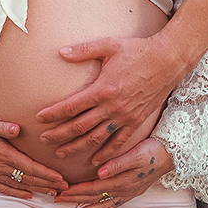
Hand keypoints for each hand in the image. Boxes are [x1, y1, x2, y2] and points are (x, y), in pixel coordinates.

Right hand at [0, 114, 67, 199]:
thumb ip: (2, 127)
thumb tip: (17, 129)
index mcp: (2, 153)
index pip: (29, 167)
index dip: (46, 174)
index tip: (61, 179)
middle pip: (27, 178)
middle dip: (47, 184)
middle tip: (64, 188)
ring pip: (18, 185)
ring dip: (36, 189)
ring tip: (52, 193)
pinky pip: (2, 188)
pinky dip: (16, 192)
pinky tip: (27, 195)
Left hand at [36, 34, 182, 164]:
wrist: (168, 61)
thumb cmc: (138, 50)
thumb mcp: (109, 45)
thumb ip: (84, 50)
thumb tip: (61, 51)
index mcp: (102, 89)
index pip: (71, 106)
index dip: (53, 114)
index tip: (39, 118)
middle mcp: (112, 107)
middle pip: (79, 126)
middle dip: (59, 135)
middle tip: (43, 140)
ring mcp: (125, 117)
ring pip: (95, 138)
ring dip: (77, 147)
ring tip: (61, 153)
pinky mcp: (136, 122)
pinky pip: (118, 142)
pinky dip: (105, 153)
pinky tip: (95, 162)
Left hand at [54, 138, 171, 207]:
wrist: (172, 155)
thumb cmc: (153, 150)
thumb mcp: (136, 154)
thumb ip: (118, 163)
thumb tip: (100, 172)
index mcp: (122, 181)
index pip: (93, 188)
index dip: (76, 190)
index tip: (60, 191)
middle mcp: (124, 191)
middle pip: (95, 198)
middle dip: (75, 200)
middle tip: (56, 200)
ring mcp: (128, 194)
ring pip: (103, 205)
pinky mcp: (132, 192)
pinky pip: (113, 205)